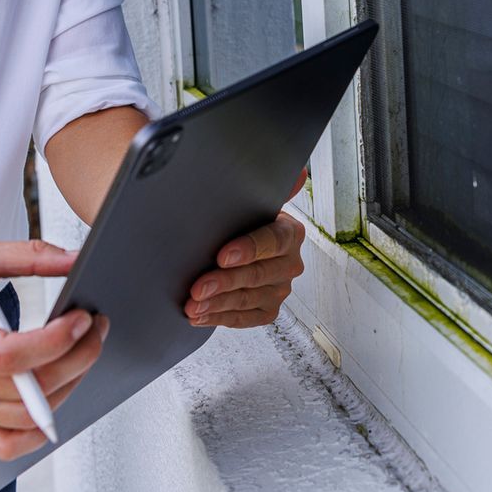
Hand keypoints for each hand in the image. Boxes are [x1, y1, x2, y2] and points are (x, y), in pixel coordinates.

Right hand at [0, 239, 109, 460]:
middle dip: (77, 359)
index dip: (55, 342)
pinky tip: (56, 399)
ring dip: (67, 388)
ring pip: (25, 419)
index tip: (82, 319)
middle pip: (27, 388)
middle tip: (95, 331)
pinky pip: (5, 444)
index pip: (9, 355)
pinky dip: (37, 431)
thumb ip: (28, 257)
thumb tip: (76, 260)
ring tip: (81, 356)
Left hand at [184, 168, 309, 328]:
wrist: (245, 249)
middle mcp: (290, 263)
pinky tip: (199, 315)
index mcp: (290, 233)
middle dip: (224, 281)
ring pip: (247, 299)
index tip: (222, 255)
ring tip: (192, 304)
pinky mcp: (268, 310)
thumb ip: (272, 188)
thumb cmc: (246, 223)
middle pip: (257, 274)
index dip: (248, 249)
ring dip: (217, 303)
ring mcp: (280, 290)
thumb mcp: (255, 203)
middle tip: (198, 287)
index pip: (273, 241)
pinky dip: (218, 318)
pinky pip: (243, 319)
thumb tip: (299, 172)